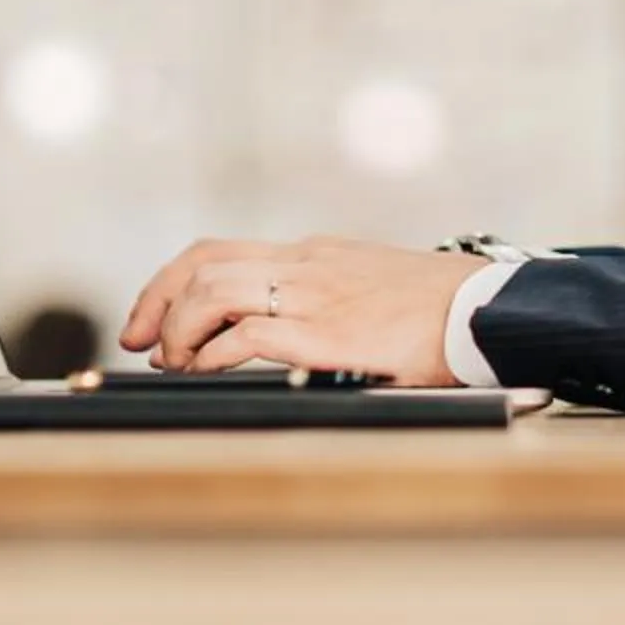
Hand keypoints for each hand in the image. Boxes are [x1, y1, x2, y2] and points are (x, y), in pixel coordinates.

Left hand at [117, 236, 487, 384]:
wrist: (484, 309)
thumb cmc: (438, 308)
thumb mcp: (369, 285)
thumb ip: (325, 297)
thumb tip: (279, 331)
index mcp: (313, 254)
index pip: (219, 252)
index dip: (169, 282)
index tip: (149, 317)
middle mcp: (305, 265)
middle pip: (202, 265)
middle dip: (154, 303)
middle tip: (140, 343)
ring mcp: (313, 295)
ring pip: (212, 292)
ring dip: (178, 330)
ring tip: (176, 361)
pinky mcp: (325, 333)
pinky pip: (247, 335)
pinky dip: (212, 354)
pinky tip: (207, 372)